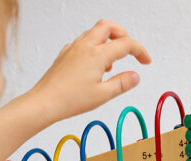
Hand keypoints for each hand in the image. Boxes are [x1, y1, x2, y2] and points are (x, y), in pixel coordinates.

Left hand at [30, 19, 150, 121]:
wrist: (44, 103)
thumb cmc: (69, 100)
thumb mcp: (103, 95)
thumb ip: (122, 83)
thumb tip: (135, 76)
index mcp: (97, 54)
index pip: (126, 44)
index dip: (140, 51)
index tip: (146, 60)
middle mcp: (85, 46)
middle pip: (108, 27)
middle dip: (123, 34)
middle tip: (130, 49)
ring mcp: (73, 48)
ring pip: (94, 32)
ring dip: (108, 41)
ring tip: (112, 62)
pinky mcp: (65, 55)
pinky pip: (83, 42)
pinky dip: (94, 47)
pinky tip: (95, 64)